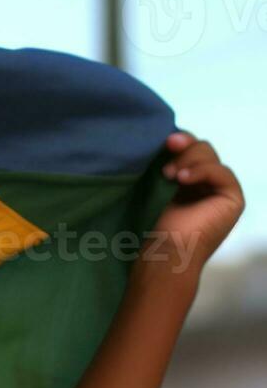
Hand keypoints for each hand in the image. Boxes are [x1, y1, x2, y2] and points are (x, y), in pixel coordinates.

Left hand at [146, 130, 244, 275]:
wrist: (164, 252)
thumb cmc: (153, 224)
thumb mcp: (157, 185)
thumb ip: (165, 161)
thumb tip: (163, 135)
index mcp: (189, 179)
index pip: (188, 148)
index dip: (178, 140)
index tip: (160, 140)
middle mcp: (207, 183)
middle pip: (201, 148)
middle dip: (184, 144)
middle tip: (167, 146)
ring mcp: (221, 190)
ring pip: (210, 155)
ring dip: (189, 158)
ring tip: (169, 174)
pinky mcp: (233, 198)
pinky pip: (221, 171)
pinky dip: (202, 170)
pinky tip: (181, 179)